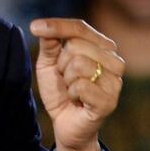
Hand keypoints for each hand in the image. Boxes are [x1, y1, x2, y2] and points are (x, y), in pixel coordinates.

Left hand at [30, 18, 123, 150]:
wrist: (66, 124)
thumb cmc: (61, 91)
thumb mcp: (49, 64)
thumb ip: (49, 44)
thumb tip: (41, 26)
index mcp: (102, 47)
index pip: (79, 28)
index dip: (57, 26)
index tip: (34, 27)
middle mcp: (114, 60)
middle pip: (76, 45)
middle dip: (61, 63)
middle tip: (66, 79)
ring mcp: (115, 81)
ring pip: (79, 64)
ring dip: (67, 80)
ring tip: (73, 90)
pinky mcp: (110, 100)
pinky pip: (81, 85)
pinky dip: (71, 94)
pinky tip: (77, 100)